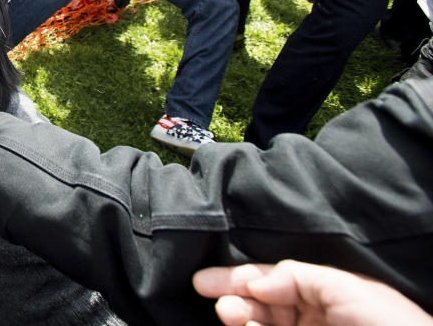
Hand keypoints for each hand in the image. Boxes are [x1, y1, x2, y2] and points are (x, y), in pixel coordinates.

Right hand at [192, 260, 432, 325]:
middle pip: (261, 306)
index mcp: (323, 296)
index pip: (272, 281)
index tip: (205, 281)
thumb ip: (298, 277)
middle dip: (235, 300)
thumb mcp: (347, 288)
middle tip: (217, 301)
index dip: (238, 279)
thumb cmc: (392, 325)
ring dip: (241, 320)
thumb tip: (258, 280)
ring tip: (230, 315)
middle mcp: (312, 319)